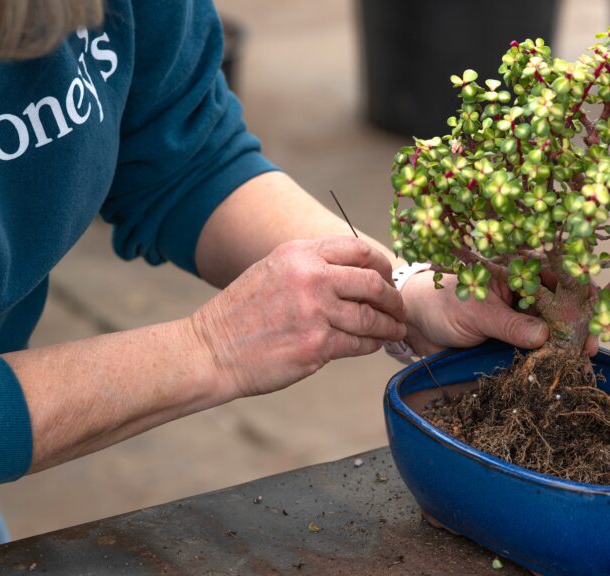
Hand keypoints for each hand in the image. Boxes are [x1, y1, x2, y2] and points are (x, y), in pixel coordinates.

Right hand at [190, 237, 405, 399]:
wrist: (210, 350)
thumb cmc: (241, 314)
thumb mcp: (273, 270)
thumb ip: (311, 266)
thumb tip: (356, 272)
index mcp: (299, 253)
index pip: (358, 250)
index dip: (381, 265)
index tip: (387, 278)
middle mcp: (310, 277)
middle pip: (372, 282)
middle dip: (392, 297)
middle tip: (399, 308)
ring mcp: (315, 312)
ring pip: (371, 316)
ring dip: (389, 325)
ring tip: (395, 329)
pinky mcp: (317, 345)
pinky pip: (359, 343)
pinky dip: (373, 344)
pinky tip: (374, 344)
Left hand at [400, 271, 598, 356]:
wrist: (414, 323)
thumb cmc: (440, 304)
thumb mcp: (476, 312)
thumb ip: (508, 324)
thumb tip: (543, 337)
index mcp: (516, 271)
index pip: (556, 275)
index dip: (577, 292)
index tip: (592, 310)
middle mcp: (522, 291)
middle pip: (560, 305)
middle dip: (577, 323)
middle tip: (589, 345)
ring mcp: (518, 315)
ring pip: (551, 328)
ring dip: (566, 343)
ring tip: (581, 360)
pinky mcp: (512, 338)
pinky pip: (536, 347)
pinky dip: (549, 356)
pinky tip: (561, 366)